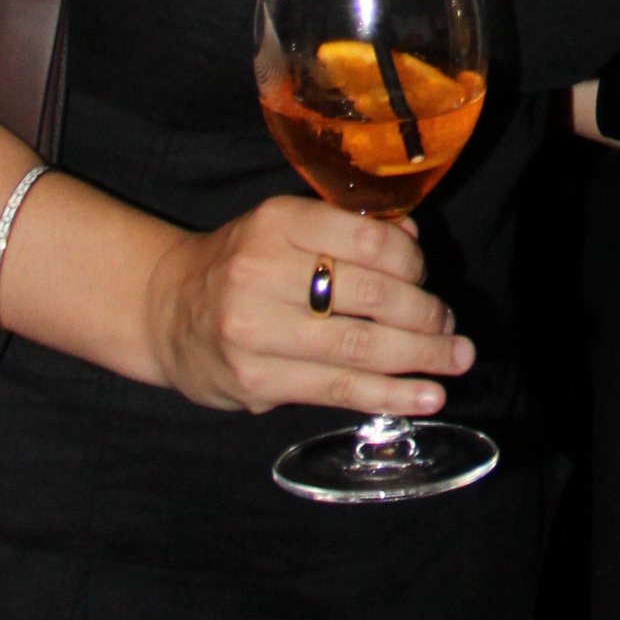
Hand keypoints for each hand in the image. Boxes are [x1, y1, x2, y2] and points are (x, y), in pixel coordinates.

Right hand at [141, 196, 473, 417]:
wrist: (164, 309)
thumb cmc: (241, 263)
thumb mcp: (285, 228)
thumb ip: (346, 232)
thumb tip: (415, 245)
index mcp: (279, 222)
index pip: (368, 240)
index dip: (413, 263)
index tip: (428, 277)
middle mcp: (263, 272)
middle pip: (372, 296)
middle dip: (426, 315)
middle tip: (451, 328)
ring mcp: (257, 331)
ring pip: (360, 348)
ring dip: (420, 357)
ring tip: (454, 361)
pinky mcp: (256, 381)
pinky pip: (337, 389)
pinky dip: (389, 394)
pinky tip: (425, 396)